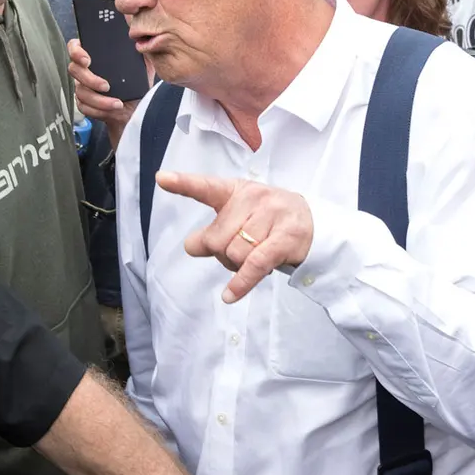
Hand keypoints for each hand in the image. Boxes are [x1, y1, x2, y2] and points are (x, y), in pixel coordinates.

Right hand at [67, 39, 151, 148]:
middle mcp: (85, 70)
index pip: (75, 47)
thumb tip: (138, 26)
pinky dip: (99, 110)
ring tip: (117, 103)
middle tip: (107, 85)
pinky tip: (113, 109)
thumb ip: (139, 42)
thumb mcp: (142, 59)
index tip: (87, 60)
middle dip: (90, 80)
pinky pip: (84, 107)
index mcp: (94, 55)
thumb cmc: (138, 79)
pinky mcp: (86, 104)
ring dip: (99, 100)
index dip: (76, 52)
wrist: (139, 105)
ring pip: (81, 93)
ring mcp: (84, 87)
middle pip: (74, 71)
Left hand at [156, 172, 313, 303]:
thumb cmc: (268, 221)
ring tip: (255, 258)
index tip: (161, 178)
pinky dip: (240, 283)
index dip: (183, 183)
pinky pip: (254, 265)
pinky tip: (229, 295)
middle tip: (241, 251)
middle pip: (216, 239)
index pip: (206, 187)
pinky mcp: (286, 238)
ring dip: (239, 266)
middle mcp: (254, 198)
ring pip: (234, 254)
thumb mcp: (239, 220)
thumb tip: (191, 246)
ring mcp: (272, 215)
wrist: (314, 224)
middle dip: (222, 254)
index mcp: (236, 191)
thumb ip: (213, 233)